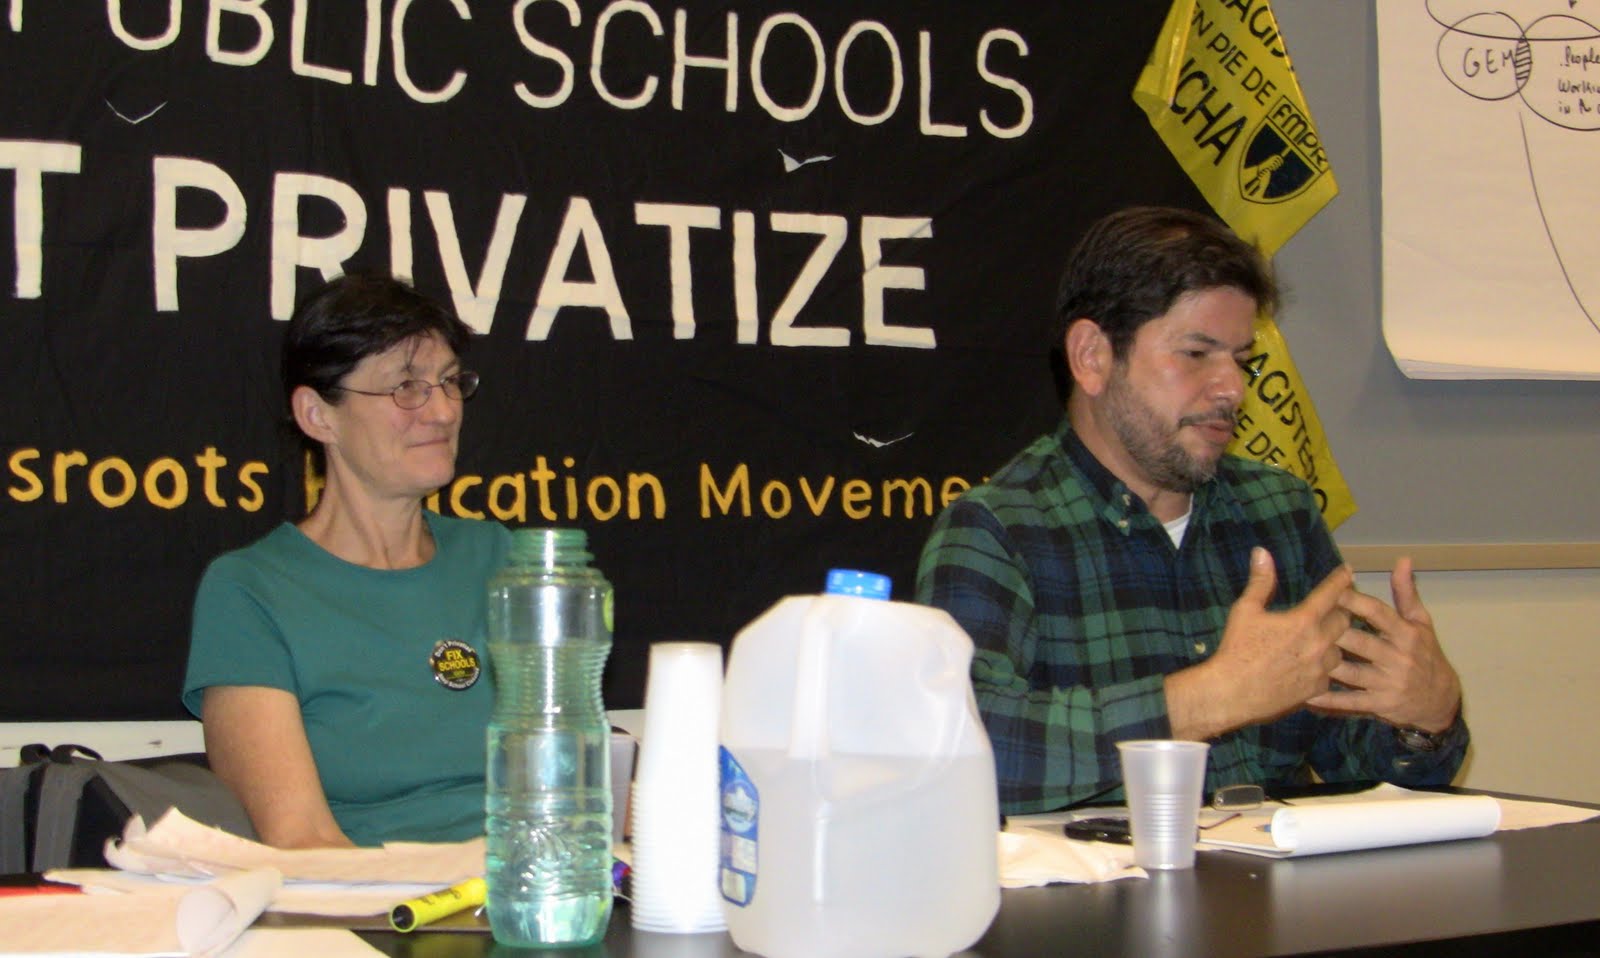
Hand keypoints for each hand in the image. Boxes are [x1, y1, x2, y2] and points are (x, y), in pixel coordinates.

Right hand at [1167, 547, 1351, 739]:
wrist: (1232, 692)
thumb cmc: (1237, 648)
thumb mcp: (1245, 610)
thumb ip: (1260, 581)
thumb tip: (1262, 552)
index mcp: (1304, 620)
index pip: (1331, 594)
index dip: (1340, 580)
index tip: (1348, 571)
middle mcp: (1319, 643)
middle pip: (1344, 621)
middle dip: (1339, 612)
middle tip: (1331, 609)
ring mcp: (1321, 668)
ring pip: (1340, 649)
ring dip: (1333, 642)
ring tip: (1322, 640)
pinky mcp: (1317, 688)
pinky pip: (1330, 674)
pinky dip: (1323, 667)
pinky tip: (1312, 666)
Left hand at [1306, 557, 1461, 732]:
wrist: (1440, 701)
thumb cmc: (1426, 655)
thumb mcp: (1422, 623)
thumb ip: (1406, 593)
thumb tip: (1402, 560)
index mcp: (1406, 634)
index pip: (1377, 613)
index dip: (1352, 601)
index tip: (1329, 591)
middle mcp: (1397, 658)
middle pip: (1358, 642)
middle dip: (1331, 632)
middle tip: (1303, 622)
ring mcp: (1388, 683)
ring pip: (1350, 672)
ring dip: (1324, 664)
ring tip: (1296, 654)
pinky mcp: (1379, 704)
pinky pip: (1349, 702)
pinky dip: (1327, 699)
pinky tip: (1304, 693)